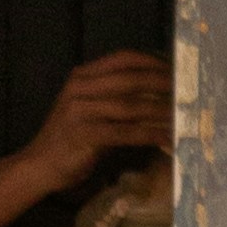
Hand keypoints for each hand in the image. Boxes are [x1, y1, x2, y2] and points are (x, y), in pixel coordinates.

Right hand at [26, 52, 175, 194]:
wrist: (38, 167)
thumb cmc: (70, 141)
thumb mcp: (90, 111)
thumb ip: (115, 99)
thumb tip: (157, 95)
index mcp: (81, 77)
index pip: (122, 59)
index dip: (152, 61)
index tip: (176, 68)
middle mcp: (79, 88)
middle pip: (130, 79)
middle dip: (162, 84)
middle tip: (188, 92)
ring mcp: (79, 111)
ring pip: (130, 106)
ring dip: (161, 111)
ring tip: (184, 116)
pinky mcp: (83, 134)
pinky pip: (125, 132)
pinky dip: (149, 134)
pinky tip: (167, 138)